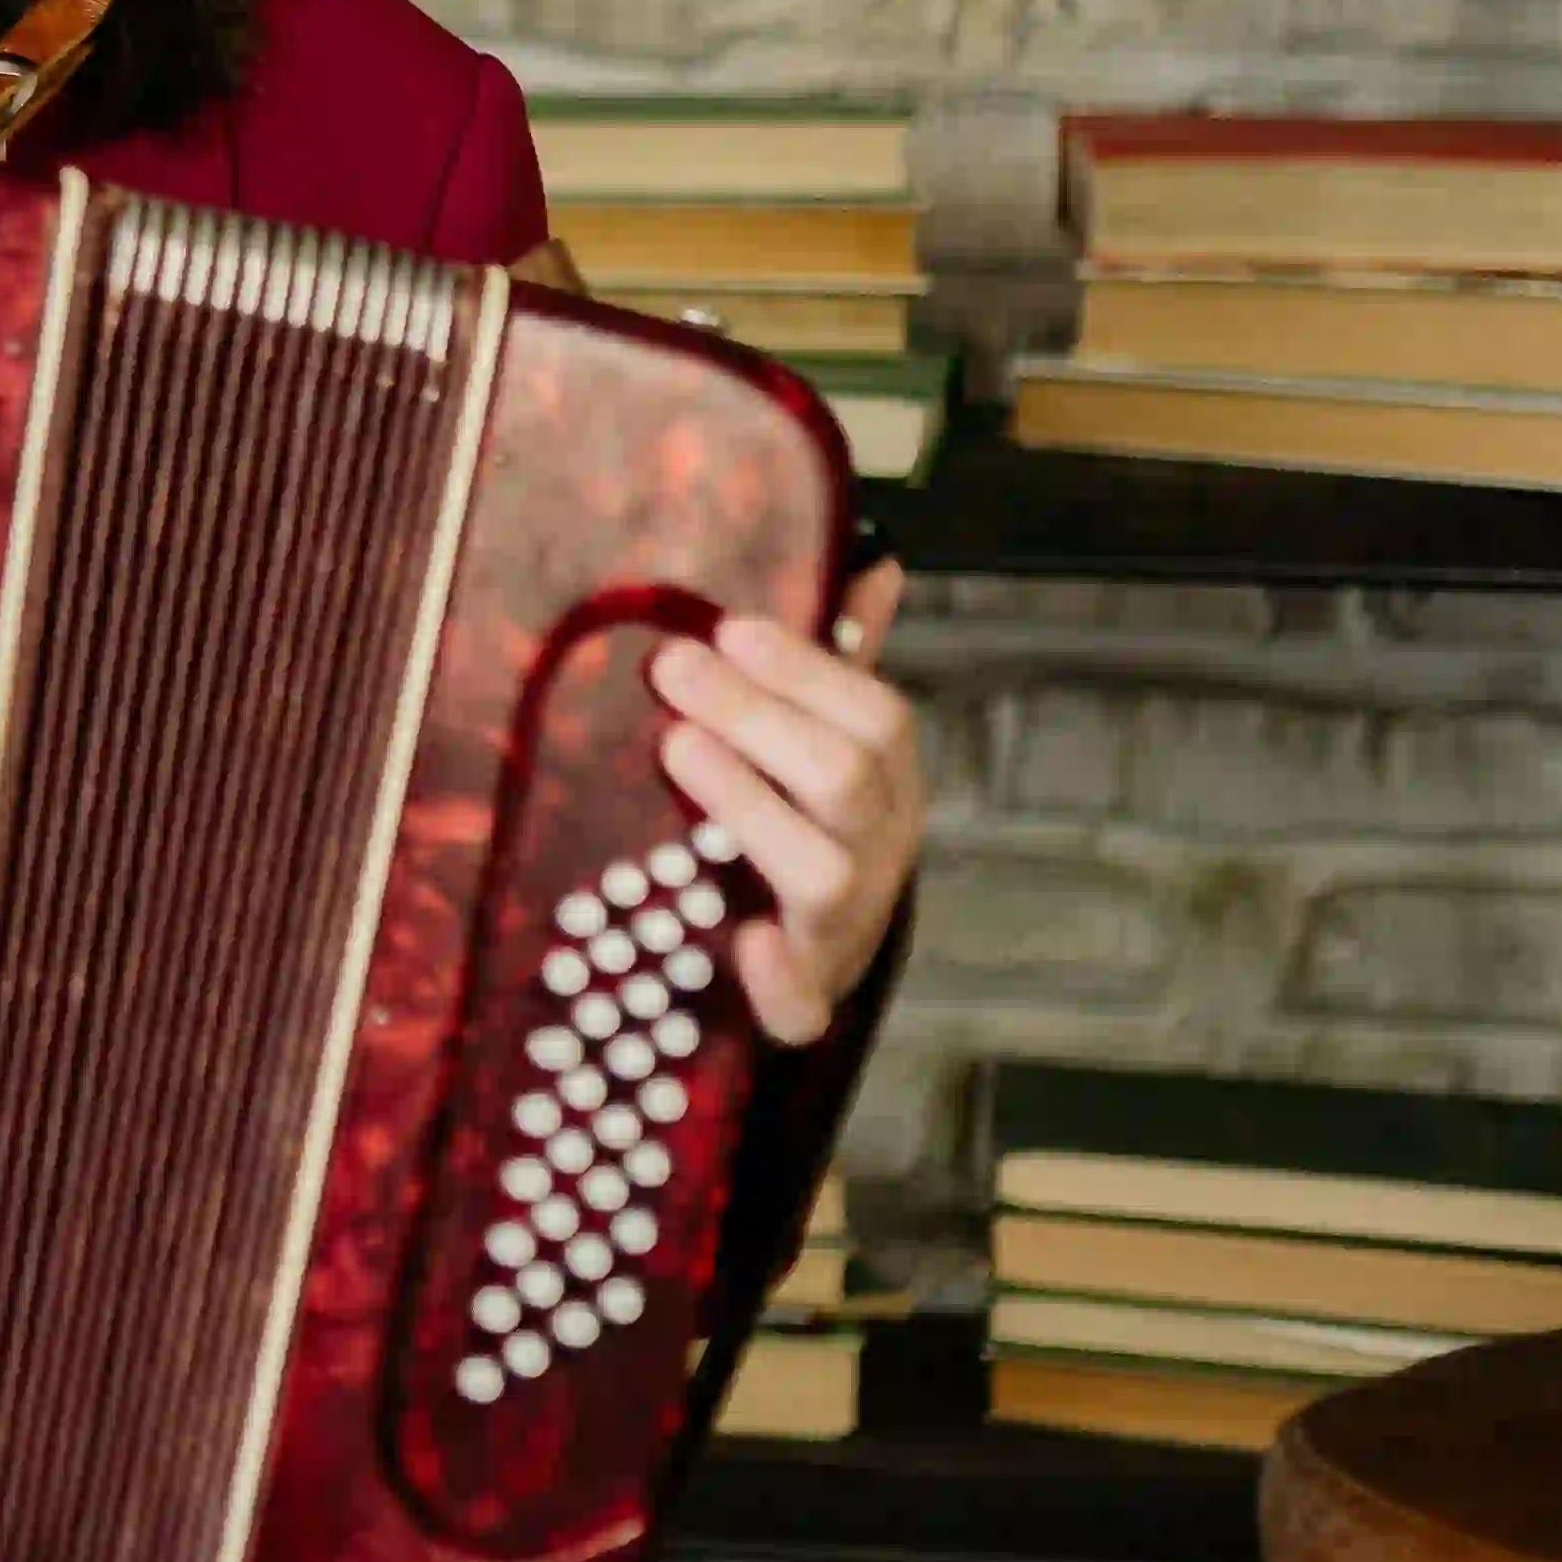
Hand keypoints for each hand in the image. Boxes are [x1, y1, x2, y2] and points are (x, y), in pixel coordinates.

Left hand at [652, 562, 918, 1047]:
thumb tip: (875, 560)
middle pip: (841, 778)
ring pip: (823, 872)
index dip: (809, 669)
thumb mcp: (832, 740)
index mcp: (889, 784)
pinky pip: (806, 1001)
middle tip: (672, 667)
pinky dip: (779, 978)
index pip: (877, 716)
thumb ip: (843, 659)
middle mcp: (879, 850)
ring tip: (675, 748)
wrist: (824, 959)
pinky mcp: (808, 997)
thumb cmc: (816, 824)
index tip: (733, 625)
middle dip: (756, 718)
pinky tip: (743, 942)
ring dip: (749, 807)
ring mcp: (845, 926)